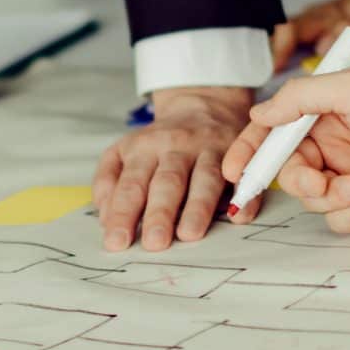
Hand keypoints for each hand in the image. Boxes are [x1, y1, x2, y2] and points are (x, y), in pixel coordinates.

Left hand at [92, 87, 251, 251]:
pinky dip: (243, 197)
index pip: (131, 185)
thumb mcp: (124, 152)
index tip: (116, 242)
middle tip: (153, 243)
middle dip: (160, 213)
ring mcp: (211, 150)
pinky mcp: (240, 156)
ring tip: (189, 234)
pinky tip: (239, 217)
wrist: (204, 105)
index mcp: (144, 149)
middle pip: (167, 182)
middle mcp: (177, 148)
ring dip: (197, 207)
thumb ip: (108, 181)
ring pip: (205, 179)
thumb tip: (106, 218)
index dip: (123, 214)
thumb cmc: (159, 143)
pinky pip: (243, 177)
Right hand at [224, 30, 349, 231]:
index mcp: (325, 119)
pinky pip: (342, 221)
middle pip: (290, 174)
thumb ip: (300, 99)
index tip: (236, 170)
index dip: (251, 153)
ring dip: (331, 198)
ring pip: (314, 203)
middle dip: (298, 182)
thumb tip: (259, 115)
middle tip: (316, 180)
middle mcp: (337, 149)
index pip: (275, 136)